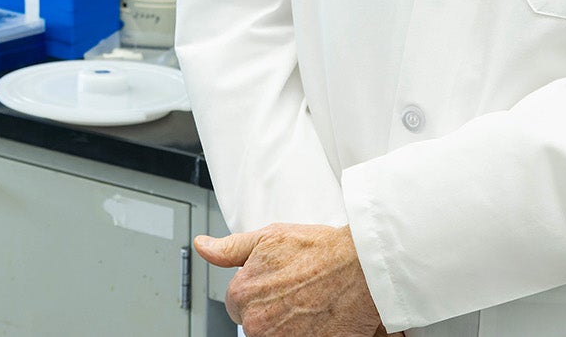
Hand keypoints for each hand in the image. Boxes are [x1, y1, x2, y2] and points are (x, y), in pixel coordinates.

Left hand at [194, 224, 387, 336]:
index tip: (279, 285)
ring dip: (288, 325)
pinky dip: (306, 333)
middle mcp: (257, 323)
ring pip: (274, 335)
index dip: (258, 292)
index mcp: (243, 294)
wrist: (363, 268)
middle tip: (298, 294)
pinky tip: (319, 319)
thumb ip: (230, 248)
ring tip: (310, 306)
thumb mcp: (269, 237)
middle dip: (272, 310)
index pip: (236, 304)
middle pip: (255, 323)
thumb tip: (203, 246)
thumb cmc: (321, 250)